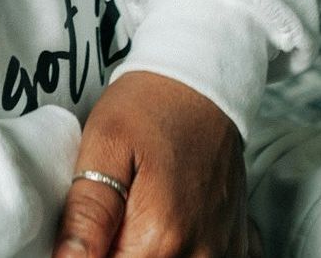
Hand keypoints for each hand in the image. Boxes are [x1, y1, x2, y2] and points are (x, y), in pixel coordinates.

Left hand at [52, 71, 247, 257]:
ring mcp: (221, 251)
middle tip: (111, 214)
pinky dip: (182, 251)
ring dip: (147, 250)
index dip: (88, 256)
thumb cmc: (150, 105)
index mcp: (160, 238)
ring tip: (136, 211)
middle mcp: (198, 254)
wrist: (203, 81)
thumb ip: (86, 215)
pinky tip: (169, 223)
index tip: (88, 229)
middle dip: (117, 250)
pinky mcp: (234, 243)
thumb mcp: (104, 145)